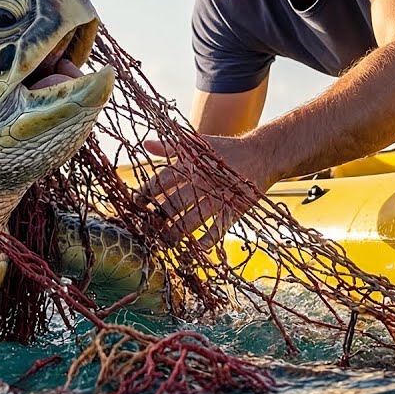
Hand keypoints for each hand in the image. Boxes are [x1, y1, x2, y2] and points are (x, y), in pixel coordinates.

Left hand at [138, 133, 277, 248]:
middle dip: (157, 218)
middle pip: (173, 203)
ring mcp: (218, 197)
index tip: (134, 205)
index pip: (161, 181)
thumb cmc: (224, 150)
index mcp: (189, 165)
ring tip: (164, 243)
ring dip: (176, 233)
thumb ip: (170, 146)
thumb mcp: (197, 144)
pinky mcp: (233, 209)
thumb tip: (146, 145)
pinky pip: (218, 228)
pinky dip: (207, 240)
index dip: (146, 194)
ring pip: (192, 219)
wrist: (260, 154)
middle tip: (144, 230)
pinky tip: (195, 249)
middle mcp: (201, 182)